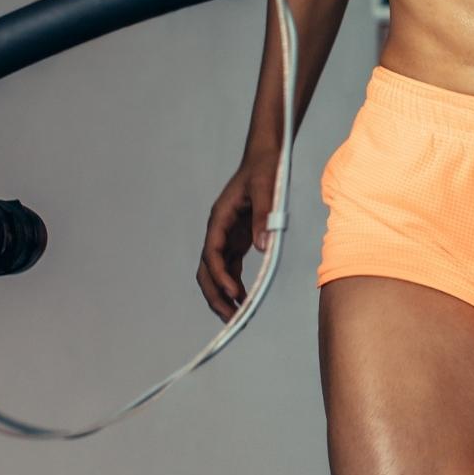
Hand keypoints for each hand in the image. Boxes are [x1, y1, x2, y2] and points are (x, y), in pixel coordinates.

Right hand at [196, 156, 276, 322]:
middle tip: (232, 318)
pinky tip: (244, 299)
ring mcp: (227, 236)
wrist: (265, 156)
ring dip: (224, 294)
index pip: (212, 253)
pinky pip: (231, 267)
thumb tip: (263, 246)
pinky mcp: (238, 238)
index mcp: (220, 218)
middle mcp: (219, 230)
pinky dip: (235, 284)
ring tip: (238, 317)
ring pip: (217, 272)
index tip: (234, 293)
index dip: (220, 276)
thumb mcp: (266, 188)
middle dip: (216, 295)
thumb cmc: (264, 168)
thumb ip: (264, 215)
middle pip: (207, 270)